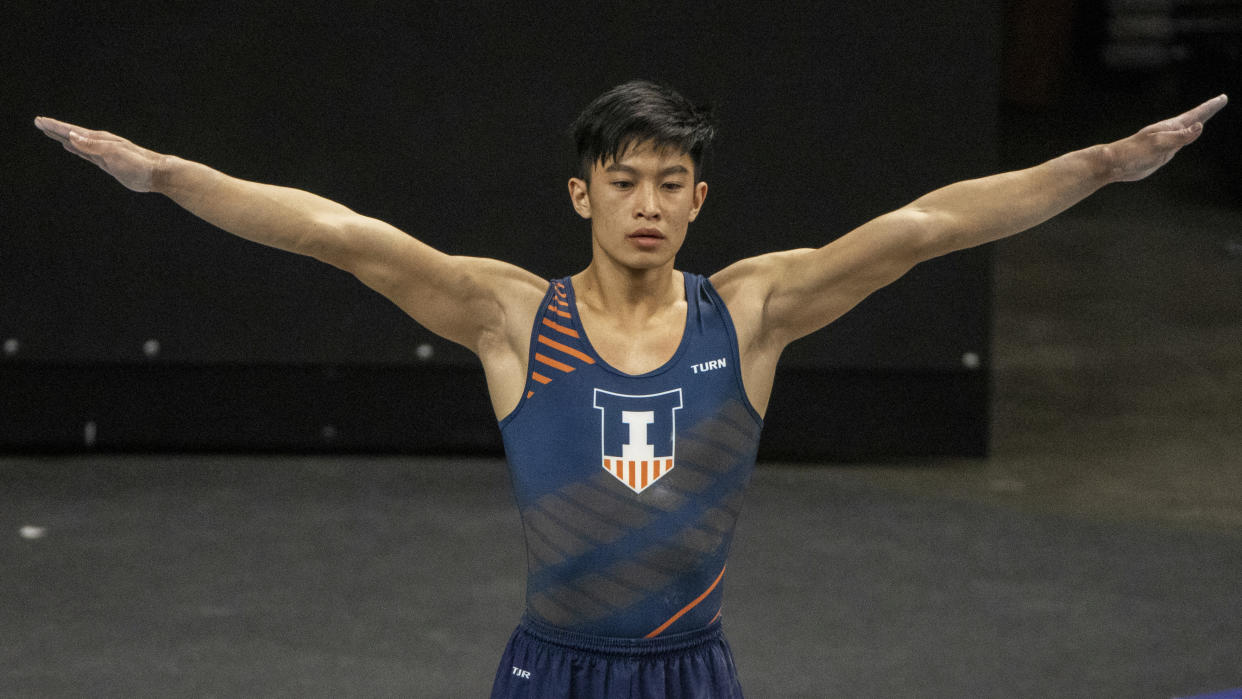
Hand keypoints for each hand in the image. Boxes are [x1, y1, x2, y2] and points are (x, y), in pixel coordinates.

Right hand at [34, 117, 164, 191]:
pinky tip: (69, 146)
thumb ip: (92, 146)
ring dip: (63, 137)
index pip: (71, 130)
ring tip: (50, 131)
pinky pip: (85, 153)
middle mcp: (99, 143)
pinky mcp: (106, 163)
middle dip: (55, 129)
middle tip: (38, 122)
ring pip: (76, 143)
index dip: (55, 126)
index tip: (39, 120)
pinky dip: (75, 148)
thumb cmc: (137, 163)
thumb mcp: (113, 154)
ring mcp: (102, 152)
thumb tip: (71, 136)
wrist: (156, 173)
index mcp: (99, 139)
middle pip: (71, 134)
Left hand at [1104, 94, 1227, 182]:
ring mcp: (1165, 143)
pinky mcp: (1160, 153)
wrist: (1114, 164)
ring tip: (1204, 118)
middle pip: (1193, 119)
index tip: (1222, 97)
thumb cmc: (1133, 153)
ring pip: (1186, 131)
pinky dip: (1187, 137)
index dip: (1209, 107)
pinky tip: (1185, 138)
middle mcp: (1169, 133)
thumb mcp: (1158, 144)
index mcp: (1170, 127)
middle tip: (1220, 101)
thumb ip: (1179, 137)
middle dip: (1207, 111)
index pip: (1195, 115)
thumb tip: (1199, 126)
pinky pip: (1179, 143)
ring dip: (1197, 123)